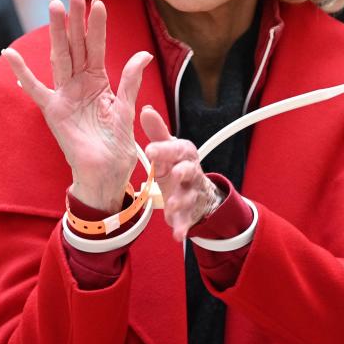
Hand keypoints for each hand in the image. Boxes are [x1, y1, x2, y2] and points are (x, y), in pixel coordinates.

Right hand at [1, 0, 152, 212]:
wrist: (106, 173)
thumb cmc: (116, 145)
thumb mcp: (127, 109)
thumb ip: (131, 81)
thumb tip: (142, 54)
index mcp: (98, 82)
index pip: (97, 48)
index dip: (97, 27)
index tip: (99, 3)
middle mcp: (79, 84)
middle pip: (76, 46)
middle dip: (75, 20)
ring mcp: (65, 95)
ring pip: (61, 57)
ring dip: (56, 33)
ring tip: (54, 7)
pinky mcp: (53, 110)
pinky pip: (35, 89)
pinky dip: (22, 73)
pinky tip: (10, 54)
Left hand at [140, 105, 224, 240]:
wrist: (198, 191)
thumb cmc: (177, 164)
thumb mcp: (168, 148)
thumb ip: (157, 131)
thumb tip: (145, 109)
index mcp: (184, 153)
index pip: (176, 148)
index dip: (164, 149)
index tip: (150, 150)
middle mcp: (191, 171)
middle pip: (188, 170)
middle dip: (181, 172)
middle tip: (172, 174)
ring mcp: (192, 192)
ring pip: (189, 196)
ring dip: (181, 201)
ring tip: (172, 207)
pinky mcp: (191, 211)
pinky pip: (188, 219)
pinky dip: (183, 227)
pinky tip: (178, 235)